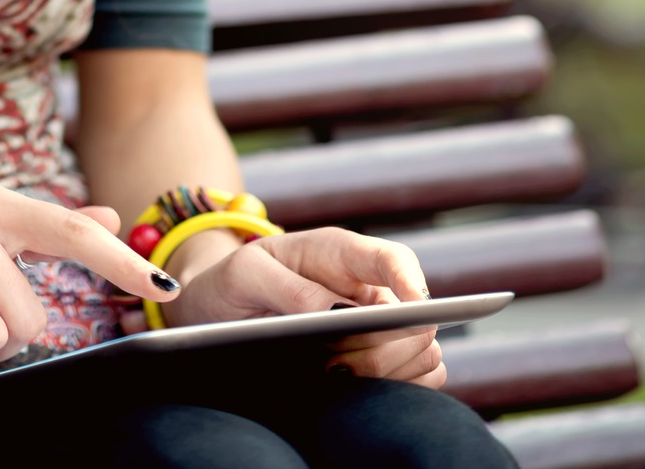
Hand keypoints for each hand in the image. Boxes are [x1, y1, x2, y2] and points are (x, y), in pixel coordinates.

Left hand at [169, 227, 444, 388]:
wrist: (221, 308)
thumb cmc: (235, 282)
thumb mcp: (244, 273)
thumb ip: (283, 285)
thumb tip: (328, 309)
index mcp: (340, 255)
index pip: (393, 258)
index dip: (410, 282)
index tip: (412, 310)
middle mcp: (368, 288)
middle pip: (416, 318)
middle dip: (384, 347)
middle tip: (335, 361)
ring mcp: (378, 325)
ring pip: (423, 352)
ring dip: (386, 371)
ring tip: (333, 372)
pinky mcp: (379, 358)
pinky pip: (418, 378)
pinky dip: (396, 389)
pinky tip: (353, 389)